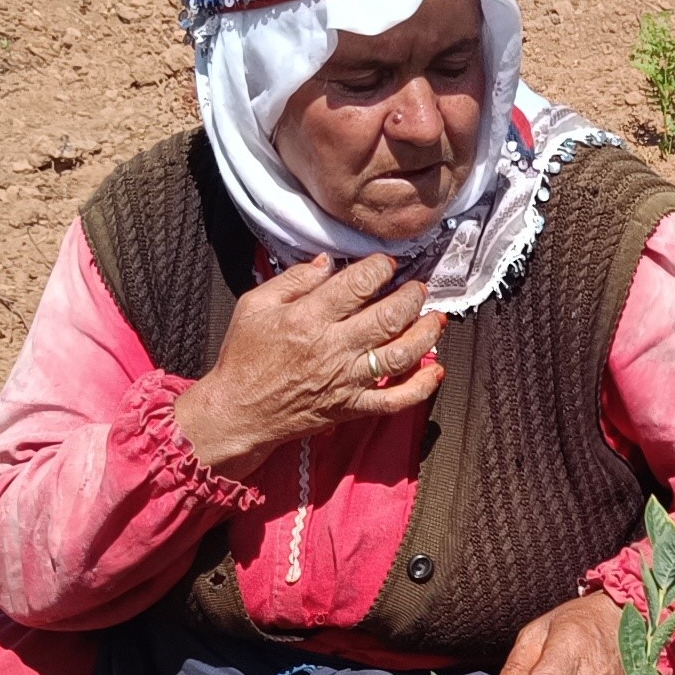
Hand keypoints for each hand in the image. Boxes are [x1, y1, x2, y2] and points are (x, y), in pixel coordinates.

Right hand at [173, 252, 448, 472]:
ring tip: (436, 318)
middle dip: (411, 297)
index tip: (387, 263)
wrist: (239, 412)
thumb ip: (292, 280)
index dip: (379, 269)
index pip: (356, 285)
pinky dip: (420, 387)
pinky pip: (395, 401)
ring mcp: (346, 381)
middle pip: (388, 317)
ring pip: (400, 356)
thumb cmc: (243, 357)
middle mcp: (332, 348)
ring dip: (425, 335)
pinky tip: (435, 370)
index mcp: (307, 319)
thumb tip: (327, 261)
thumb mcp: (254, 306)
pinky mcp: (352, 408)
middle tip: (418, 286)